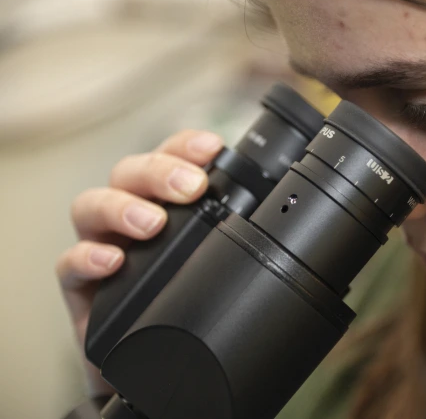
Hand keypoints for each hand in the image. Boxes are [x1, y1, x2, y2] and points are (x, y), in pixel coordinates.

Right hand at [55, 130, 223, 394]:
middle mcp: (129, 215)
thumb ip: (230, 238)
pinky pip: (69, 262)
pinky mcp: (80, 284)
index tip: (213, 148)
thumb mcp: (209, 264)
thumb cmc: (181, 301)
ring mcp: (102, 245)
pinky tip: (113, 263)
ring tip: (153, 225)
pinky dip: (88, 257)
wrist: (148, 361)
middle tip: (191, 187)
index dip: (186, 146)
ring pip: (91, 205)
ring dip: (122, 207)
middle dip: (159, 172)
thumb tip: (276, 224)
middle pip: (129, 172)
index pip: (169, 158)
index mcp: (164, 203)